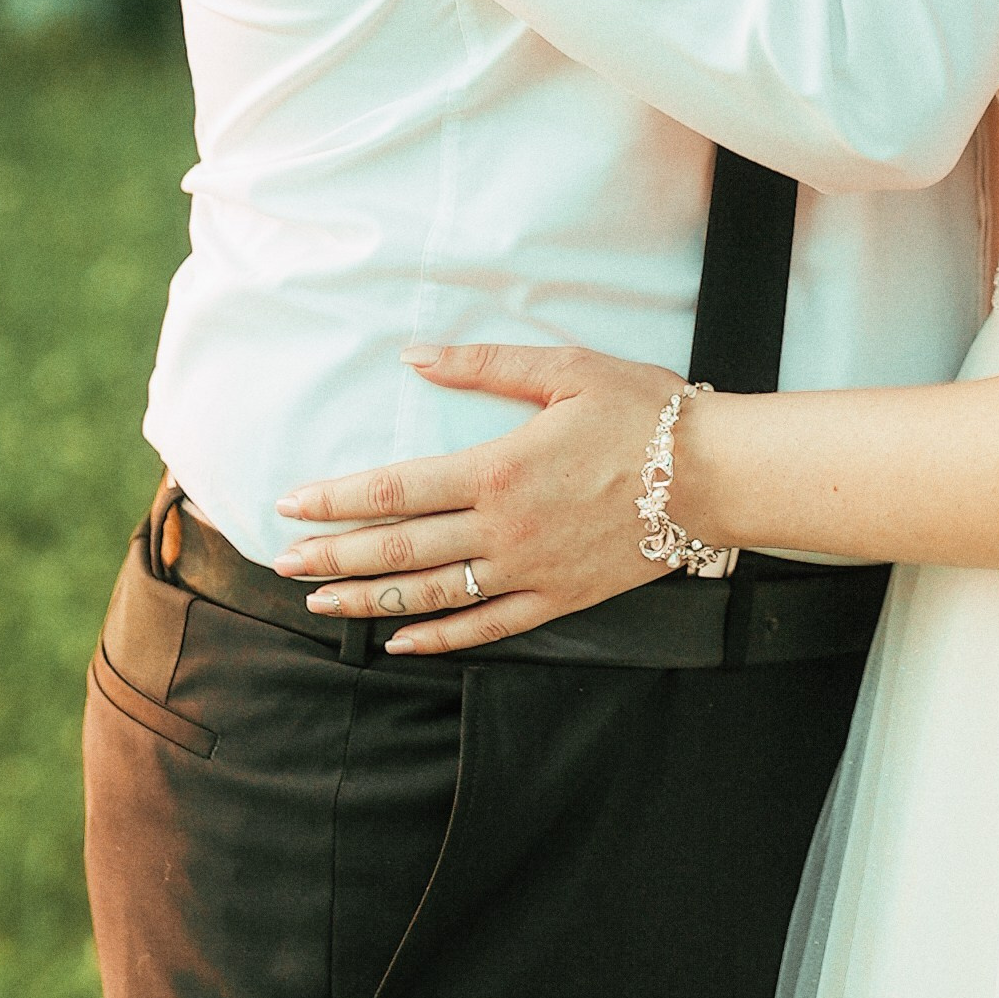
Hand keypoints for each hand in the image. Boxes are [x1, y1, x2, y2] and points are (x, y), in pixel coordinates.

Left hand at [272, 345, 684, 652]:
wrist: (715, 474)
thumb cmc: (644, 412)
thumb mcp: (566, 370)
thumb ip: (485, 364)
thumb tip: (415, 356)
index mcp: (499, 469)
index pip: (396, 490)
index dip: (337, 501)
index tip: (291, 506)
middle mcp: (506, 529)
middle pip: (402, 550)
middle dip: (335, 557)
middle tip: (283, 563)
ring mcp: (531, 571)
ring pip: (435, 595)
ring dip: (371, 601)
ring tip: (322, 602)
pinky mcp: (560, 598)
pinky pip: (489, 627)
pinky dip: (440, 638)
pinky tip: (402, 641)